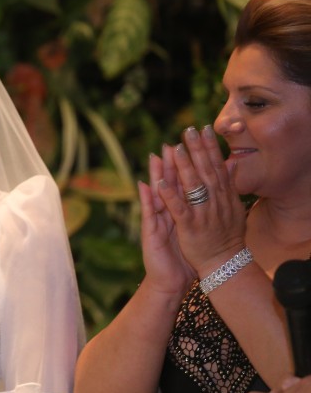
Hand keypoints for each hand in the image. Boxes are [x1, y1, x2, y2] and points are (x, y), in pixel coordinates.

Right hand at [138, 144, 194, 296]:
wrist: (171, 282)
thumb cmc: (184, 257)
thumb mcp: (194, 232)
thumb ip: (197, 213)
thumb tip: (207, 198)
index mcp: (179, 212)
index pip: (183, 185)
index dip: (187, 167)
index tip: (190, 148)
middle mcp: (165, 214)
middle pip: (169, 185)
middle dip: (170, 164)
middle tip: (170, 144)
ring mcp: (156, 222)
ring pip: (157, 194)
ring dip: (156, 175)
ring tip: (156, 157)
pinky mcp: (151, 233)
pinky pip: (149, 213)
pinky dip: (148, 198)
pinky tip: (145, 185)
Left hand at [156, 125, 246, 276]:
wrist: (224, 264)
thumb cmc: (226, 235)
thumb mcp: (232, 207)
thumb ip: (230, 185)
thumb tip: (233, 163)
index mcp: (223, 196)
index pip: (216, 167)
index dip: (210, 148)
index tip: (203, 129)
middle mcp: (215, 202)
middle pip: (205, 171)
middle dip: (197, 150)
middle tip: (189, 130)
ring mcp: (202, 213)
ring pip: (193, 187)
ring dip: (184, 167)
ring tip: (174, 149)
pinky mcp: (190, 226)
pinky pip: (178, 209)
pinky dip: (170, 196)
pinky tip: (160, 183)